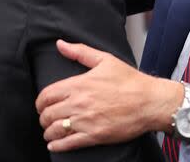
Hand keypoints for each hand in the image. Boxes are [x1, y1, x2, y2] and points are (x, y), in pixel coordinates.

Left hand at [35, 40, 183, 151]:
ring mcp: (86, 121)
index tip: (42, 105)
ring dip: (48, 132)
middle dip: (43, 118)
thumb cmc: (130, 80)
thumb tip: (60, 44)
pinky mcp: (94, 136)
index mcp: (79, 84)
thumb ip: (79, 52)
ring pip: (55, 130)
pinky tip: (55, 144)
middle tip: (46, 119)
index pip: (46, 95)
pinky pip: (68, 144)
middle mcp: (78, 103)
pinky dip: (57, 146)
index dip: (40, 102)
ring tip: (50, 132)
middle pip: (48, 114)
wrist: (149, 101)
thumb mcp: (105, 59)